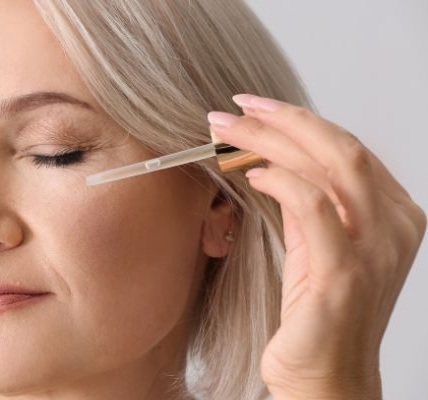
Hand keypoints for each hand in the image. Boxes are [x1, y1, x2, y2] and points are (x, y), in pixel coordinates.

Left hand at [207, 94, 425, 399]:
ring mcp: (375, 250)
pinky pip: (314, 208)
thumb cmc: (317, 317)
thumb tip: (268, 159)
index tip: (253, 108)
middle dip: (282, 120)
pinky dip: (280, 180)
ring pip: (329, 167)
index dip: (299, 121)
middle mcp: (394, 228)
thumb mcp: (315, 249)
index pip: (347, 150)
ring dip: (270, 141)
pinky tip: (249, 173)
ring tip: (226, 132)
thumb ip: (306, 206)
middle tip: (232, 109)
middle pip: (340, 149)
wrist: (327, 381)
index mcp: (394, 216)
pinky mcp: (344, 274)